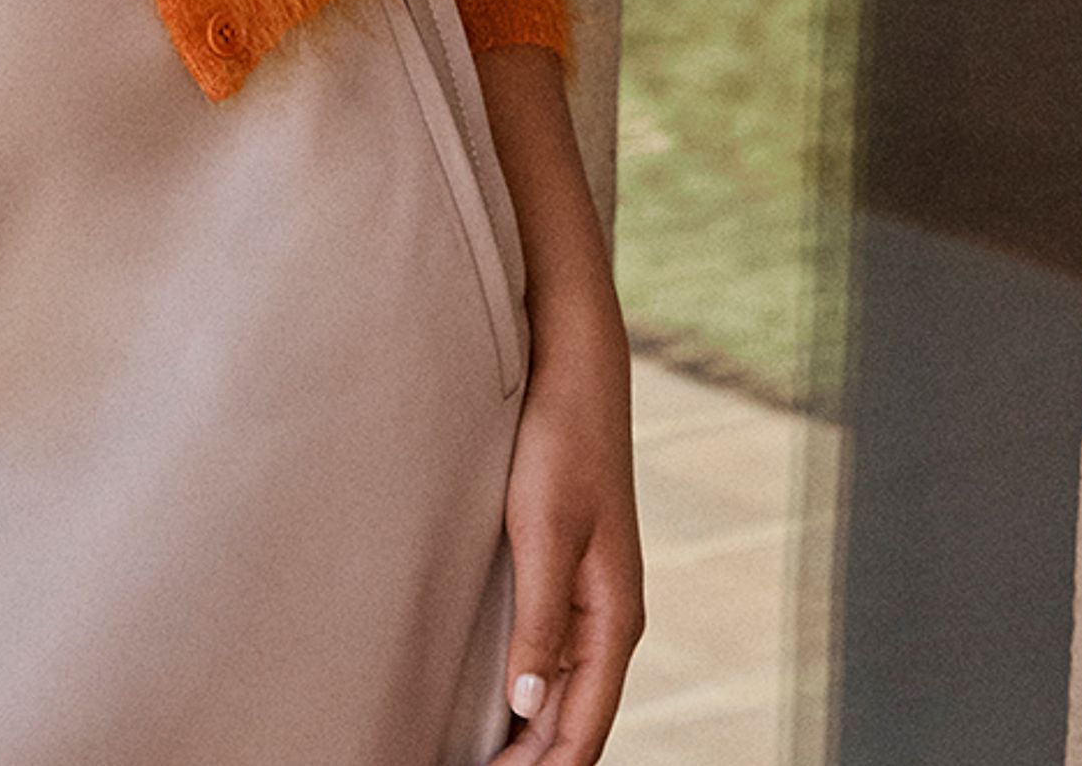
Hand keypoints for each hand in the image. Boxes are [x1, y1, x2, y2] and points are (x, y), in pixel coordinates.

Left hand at [469, 44, 645, 761]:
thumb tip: (524, 711)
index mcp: (611, 616)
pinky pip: (548, 655)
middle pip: (572, 723)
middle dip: (529, 765)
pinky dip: (524, 694)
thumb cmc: (560, 434)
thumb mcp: (544, 525)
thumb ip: (538, 620)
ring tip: (469, 762)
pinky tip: (487, 704)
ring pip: (559, 694)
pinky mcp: (564, 565)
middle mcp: (606, 615)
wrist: (574, 356)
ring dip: (523, 736)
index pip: (581, 732)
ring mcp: (587, 592)